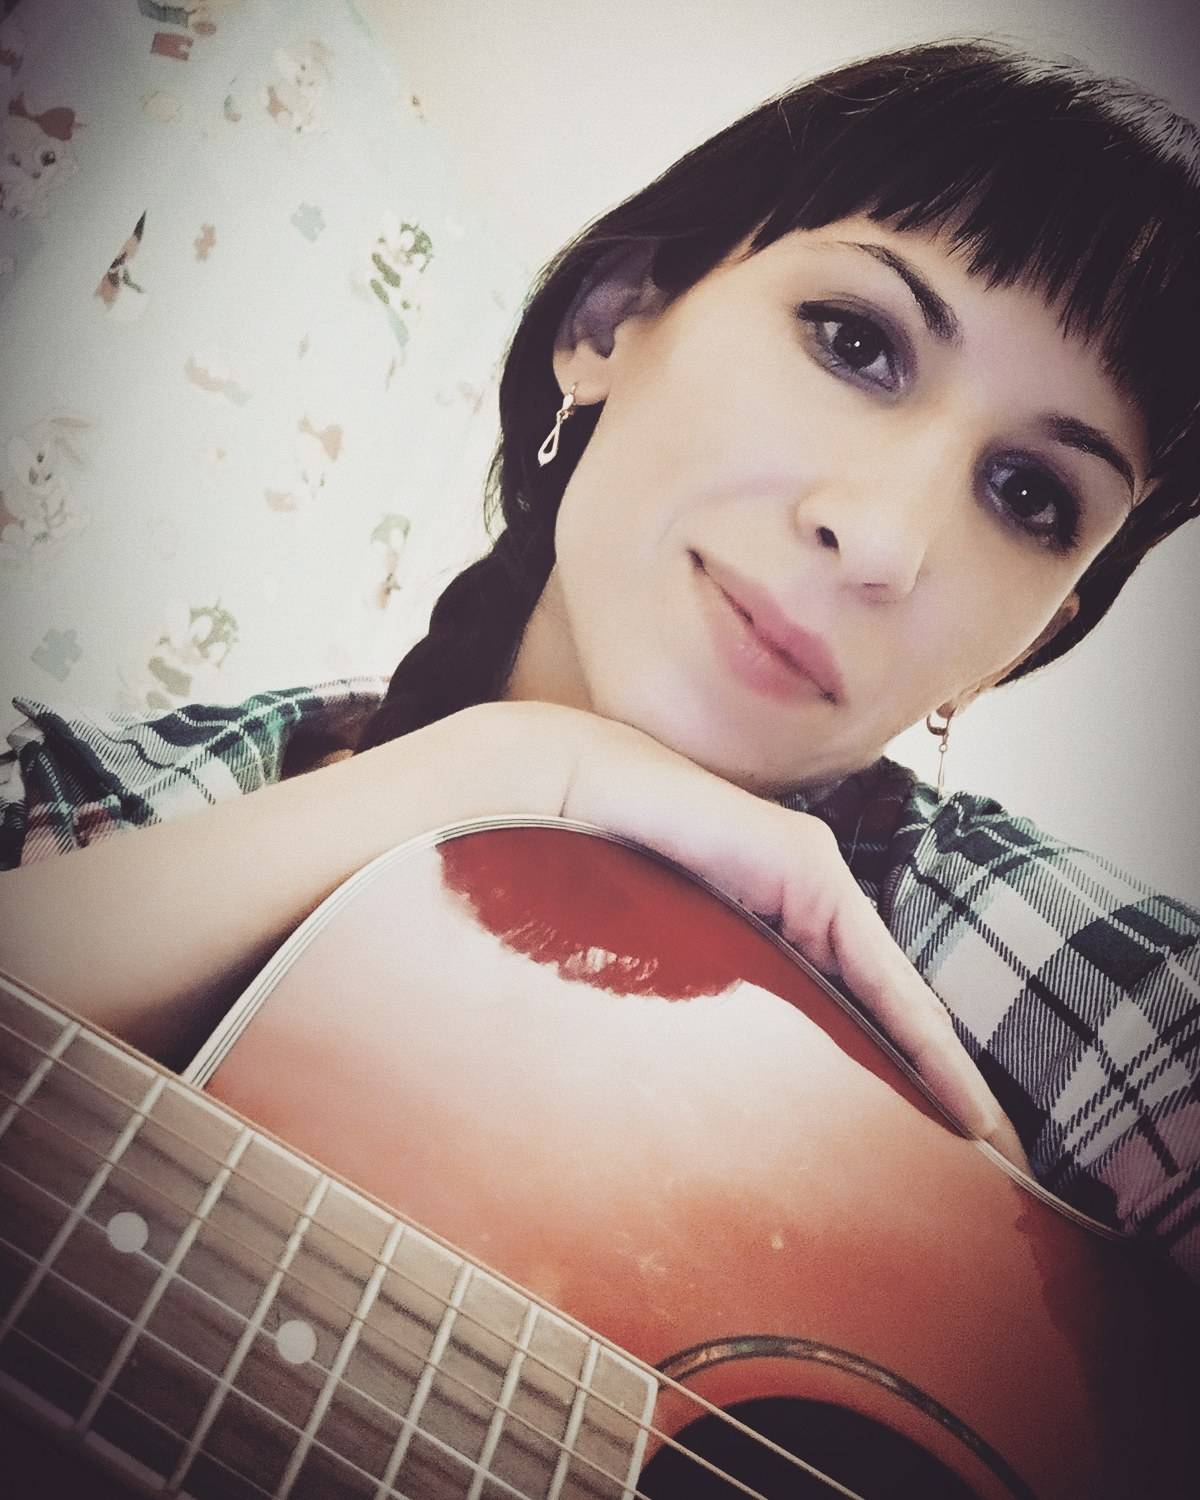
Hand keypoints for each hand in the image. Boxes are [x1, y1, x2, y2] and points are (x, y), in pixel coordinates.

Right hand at [551, 709, 1029, 1170]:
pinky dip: (912, 1023)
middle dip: (927, 1069)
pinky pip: (870, 964)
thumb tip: (724, 1100)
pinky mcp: (806, 868)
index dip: (894, 1065)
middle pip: (880, 997)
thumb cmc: (592, 881)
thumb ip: (713, 1009)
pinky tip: (945, 1073)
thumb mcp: (669, 967)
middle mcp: (804, 899)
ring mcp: (810, 878)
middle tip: (979, 1141)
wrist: (560, 800)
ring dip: (932, 1057)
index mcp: (772, 925)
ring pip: (886, 986)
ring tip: (976, 1124)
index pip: (849, 1005)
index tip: (932, 1132)